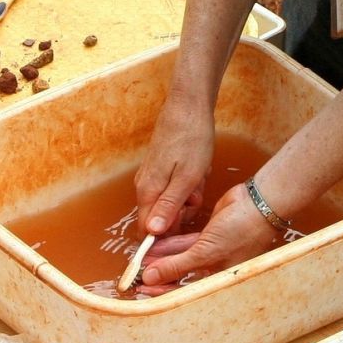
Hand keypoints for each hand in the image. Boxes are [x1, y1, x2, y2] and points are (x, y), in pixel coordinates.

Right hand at [134, 93, 213, 236]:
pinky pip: (174, 187)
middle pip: (161, 217)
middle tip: (197, 194)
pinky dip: (189, 183)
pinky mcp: (159, 167)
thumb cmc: (191, 140)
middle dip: (182, 212)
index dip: (167, 234)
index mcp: (148, 191)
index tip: (187, 225)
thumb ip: (169, 207)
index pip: (148, 229)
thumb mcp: (187, 178)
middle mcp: (144, 186)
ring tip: (199, 177)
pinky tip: (198, 170)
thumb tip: (152, 232)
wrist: (188, 107)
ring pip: (170, 201)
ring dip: (188, 195)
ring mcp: (151, 175)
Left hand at [140, 183, 278, 286]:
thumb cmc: (241, 232)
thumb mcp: (206, 252)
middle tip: (138, 272)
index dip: (163, 291)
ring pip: (182, 256)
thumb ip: (177, 265)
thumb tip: (151, 278)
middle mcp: (215, 268)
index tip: (143, 289)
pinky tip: (156, 242)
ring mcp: (213, 250)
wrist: (258, 203)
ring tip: (142, 256)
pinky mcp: (210, 234)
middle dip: (160, 272)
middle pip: (182, 274)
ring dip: (163, 256)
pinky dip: (172, 243)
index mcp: (219, 280)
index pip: (186, 291)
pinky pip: (187, 242)